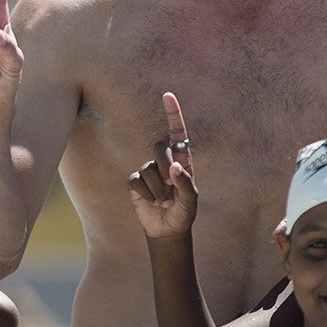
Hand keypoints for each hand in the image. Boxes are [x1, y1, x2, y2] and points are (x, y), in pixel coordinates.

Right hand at [127, 92, 198, 240]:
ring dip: (158, 189)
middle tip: (171, 186)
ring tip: (165, 203)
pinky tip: (153, 202)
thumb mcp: (190, 201)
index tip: (167, 96)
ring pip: (148, 168)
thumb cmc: (183, 213)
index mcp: (182, 161)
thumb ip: (185, 183)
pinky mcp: (136, 182)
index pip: (177, 133)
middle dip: (165, 164)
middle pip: (159, 146)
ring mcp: (149, 171)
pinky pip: (136, 180)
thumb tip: (175, 166)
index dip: (172, 114)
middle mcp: (164, 162)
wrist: (168, 230)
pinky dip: (146, 193)